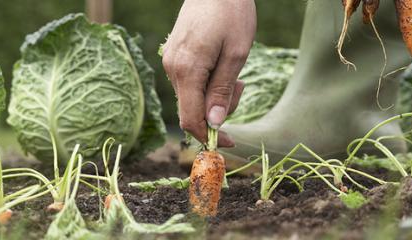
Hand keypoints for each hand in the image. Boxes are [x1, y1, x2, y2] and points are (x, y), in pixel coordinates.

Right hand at [162, 0, 255, 146]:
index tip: (229, 142)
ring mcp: (171, 62)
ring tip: (234, 71)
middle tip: (240, 85)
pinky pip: (190, 83)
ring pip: (192, 96)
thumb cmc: (230, 14)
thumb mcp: (235, 55)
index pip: (190, 119)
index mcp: (186, 71)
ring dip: (215, 94)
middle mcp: (172, 69)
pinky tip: (220, 65)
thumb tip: (214, 124)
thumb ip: (222, 91)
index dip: (209, 136)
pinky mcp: (175, 56)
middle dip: (219, 108)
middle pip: (193, 109)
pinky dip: (207, 83)